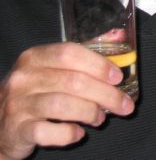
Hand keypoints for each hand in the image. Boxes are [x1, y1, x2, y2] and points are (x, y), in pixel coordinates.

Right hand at [0, 43, 133, 158]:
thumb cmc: (35, 93)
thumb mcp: (51, 70)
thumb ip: (83, 57)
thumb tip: (119, 36)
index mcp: (34, 57)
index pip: (70, 53)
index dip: (98, 65)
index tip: (118, 77)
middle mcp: (23, 78)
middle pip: (73, 81)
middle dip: (106, 94)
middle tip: (124, 105)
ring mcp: (18, 104)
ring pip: (63, 105)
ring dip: (90, 112)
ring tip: (100, 118)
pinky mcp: (16, 130)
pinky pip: (48, 132)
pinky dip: (69, 134)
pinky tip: (78, 133)